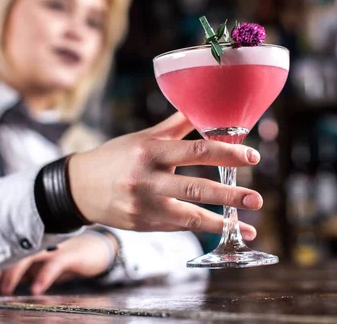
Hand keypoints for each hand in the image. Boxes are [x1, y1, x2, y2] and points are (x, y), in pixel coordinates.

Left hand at [0, 231, 117, 296]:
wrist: (96, 250)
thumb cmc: (64, 257)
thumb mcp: (38, 266)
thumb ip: (20, 271)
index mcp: (28, 245)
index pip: (3, 253)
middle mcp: (38, 242)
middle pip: (11, 252)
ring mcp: (54, 246)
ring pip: (29, 255)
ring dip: (14, 272)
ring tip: (4, 289)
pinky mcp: (71, 253)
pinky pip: (56, 262)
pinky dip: (45, 275)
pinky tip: (37, 288)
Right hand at [68, 112, 263, 233]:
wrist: (79, 188)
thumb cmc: (115, 157)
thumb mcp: (142, 137)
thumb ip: (174, 126)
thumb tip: (203, 106)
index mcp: (149, 152)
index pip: (194, 151)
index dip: (226, 154)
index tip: (252, 157)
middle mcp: (146, 180)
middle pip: (195, 188)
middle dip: (229, 195)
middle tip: (256, 199)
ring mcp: (144, 206)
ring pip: (188, 217)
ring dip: (222, 222)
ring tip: (249, 227)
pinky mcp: (142, 225)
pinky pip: (177, 227)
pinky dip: (201, 228)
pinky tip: (222, 229)